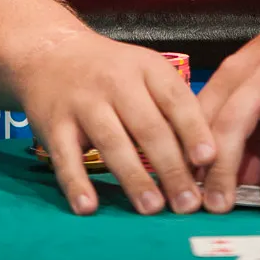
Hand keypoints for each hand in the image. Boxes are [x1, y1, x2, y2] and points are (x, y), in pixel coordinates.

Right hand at [15, 30, 215, 216]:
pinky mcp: (54, 124)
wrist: (50, 51)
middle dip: (170, 167)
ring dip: (134, 178)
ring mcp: (83, 103)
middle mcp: (116, 83)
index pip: (175, 99)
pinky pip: (66, 157)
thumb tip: (204, 157)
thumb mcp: (145, 71)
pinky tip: (89, 207)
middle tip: (187, 203)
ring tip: (152, 208)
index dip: (193, 129)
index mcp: (146, 68)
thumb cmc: (110, 70)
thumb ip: (171, 106)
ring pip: (112, 143)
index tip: (209, 159)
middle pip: (148, 127)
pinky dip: (77, 183)